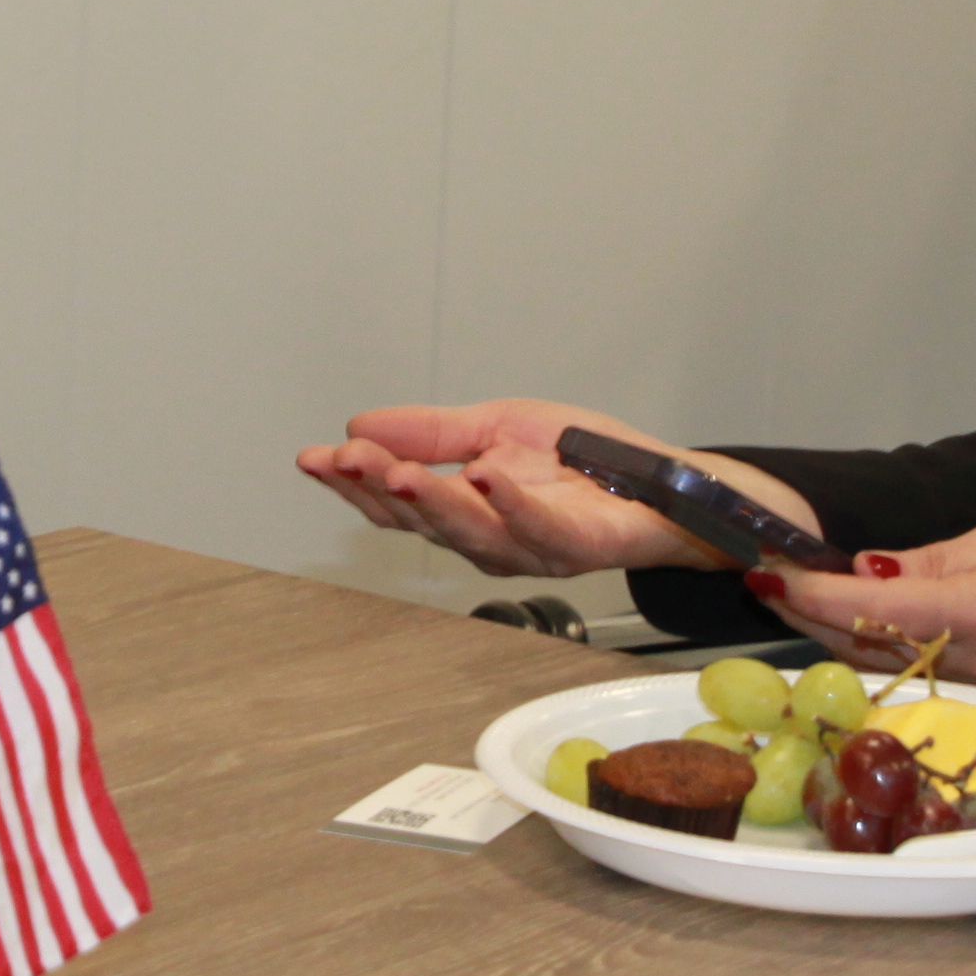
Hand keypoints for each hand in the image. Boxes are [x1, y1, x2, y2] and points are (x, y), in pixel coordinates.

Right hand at [299, 397, 821, 582]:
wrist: (663, 483)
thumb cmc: (584, 462)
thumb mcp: (496, 427)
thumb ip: (431, 434)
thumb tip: (358, 427)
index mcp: (464, 510)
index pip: (395, 501)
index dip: (351, 482)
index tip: (313, 457)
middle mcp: (490, 538)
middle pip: (422, 522)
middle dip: (379, 491)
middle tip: (347, 461)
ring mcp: (534, 547)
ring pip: (473, 533)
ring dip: (435, 502)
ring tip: (402, 471)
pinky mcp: (580, 546)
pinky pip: (543, 530)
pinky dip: (515, 504)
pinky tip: (489, 476)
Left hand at [757, 516, 975, 712]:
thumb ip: (936, 560)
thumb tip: (866, 570)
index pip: (873, 609)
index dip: (811, 595)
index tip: (768, 574)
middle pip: (868, 649)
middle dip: (810, 618)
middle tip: (769, 584)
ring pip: (889, 672)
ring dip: (841, 640)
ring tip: (803, 604)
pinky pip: (924, 686)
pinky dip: (887, 659)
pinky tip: (866, 634)